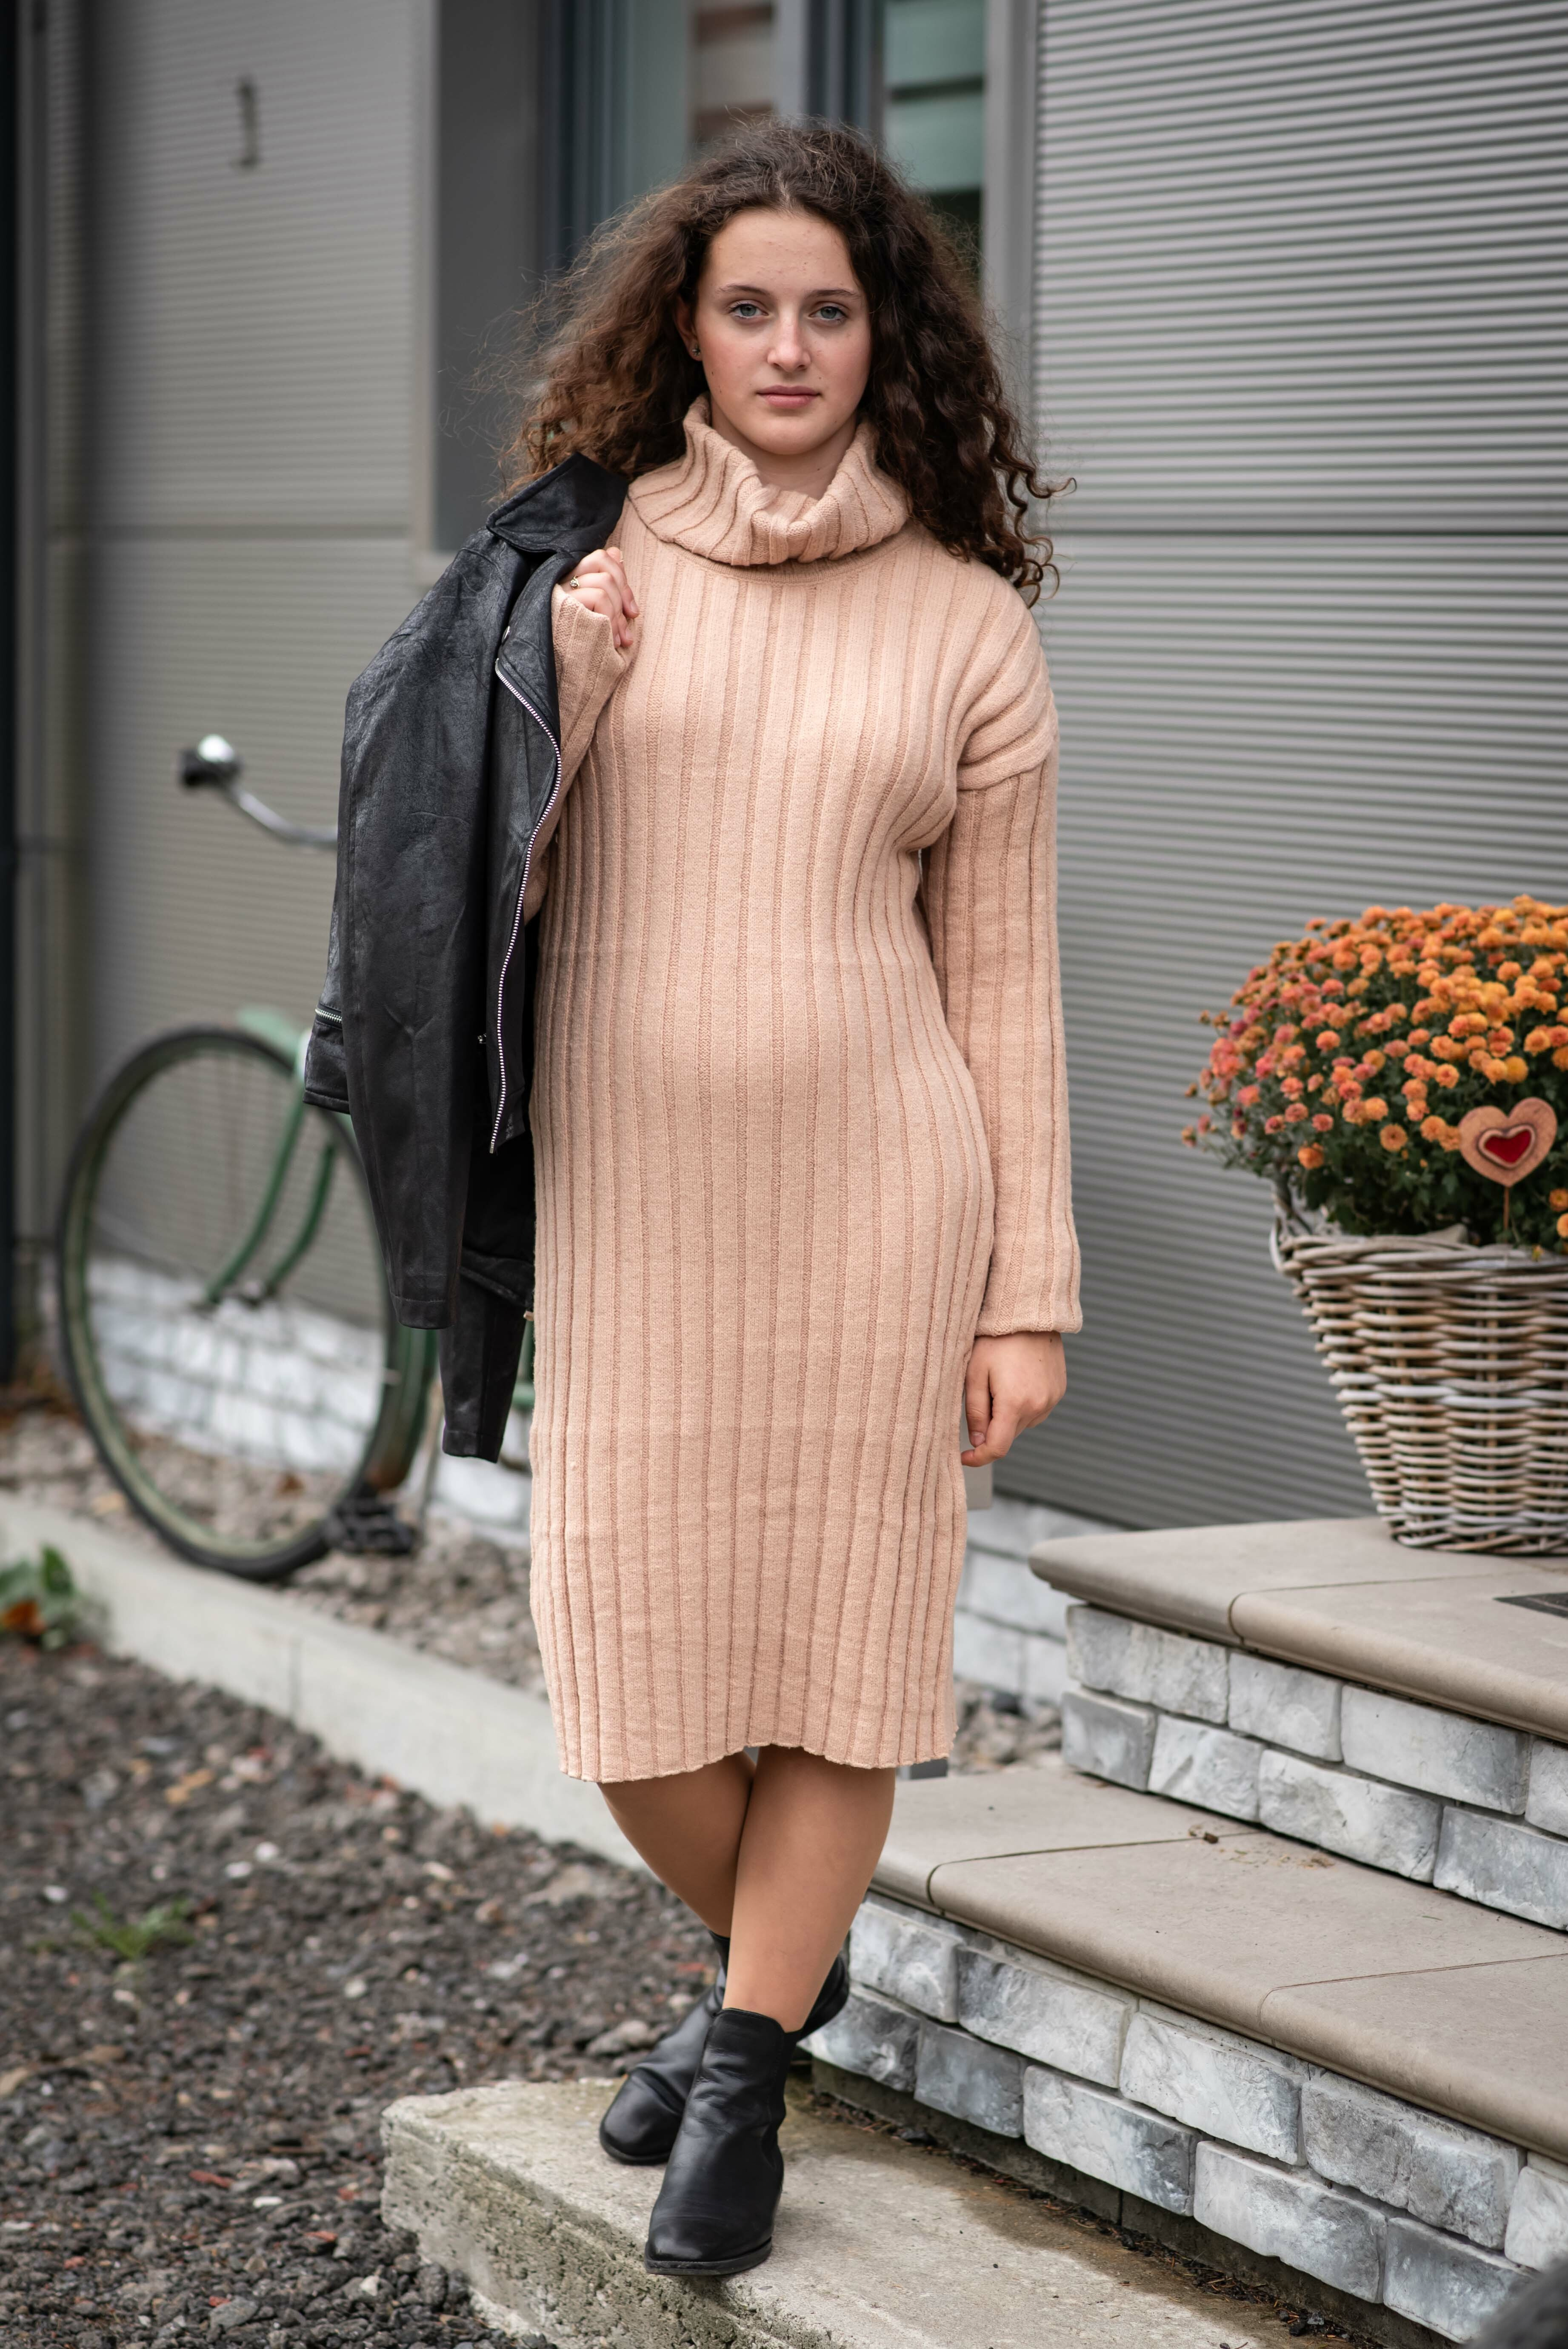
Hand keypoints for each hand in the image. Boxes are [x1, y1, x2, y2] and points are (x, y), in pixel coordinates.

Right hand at [561, 545, 638, 650]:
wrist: (559, 677)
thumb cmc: (580, 650)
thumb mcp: (599, 618)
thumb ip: (608, 588)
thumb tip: (618, 554)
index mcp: (569, 580)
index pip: (600, 557)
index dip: (622, 577)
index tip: (632, 612)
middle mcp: (561, 581)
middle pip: (601, 560)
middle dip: (624, 594)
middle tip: (627, 632)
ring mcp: (560, 591)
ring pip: (604, 581)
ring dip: (618, 613)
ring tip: (619, 641)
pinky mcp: (562, 605)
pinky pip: (598, 596)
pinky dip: (611, 618)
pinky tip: (610, 641)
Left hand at [961, 1332, 1065, 1466]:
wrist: (1028, 1314)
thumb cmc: (996, 1340)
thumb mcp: (974, 1373)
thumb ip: (975, 1411)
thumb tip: (976, 1441)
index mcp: (1015, 1404)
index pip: (997, 1448)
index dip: (979, 1458)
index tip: (964, 1457)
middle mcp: (1038, 1406)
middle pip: (1008, 1435)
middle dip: (991, 1427)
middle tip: (982, 1395)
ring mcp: (1052, 1399)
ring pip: (1022, 1424)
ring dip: (1007, 1415)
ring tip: (1000, 1382)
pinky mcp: (1059, 1391)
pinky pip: (1036, 1410)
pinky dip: (1023, 1405)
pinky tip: (1015, 1380)